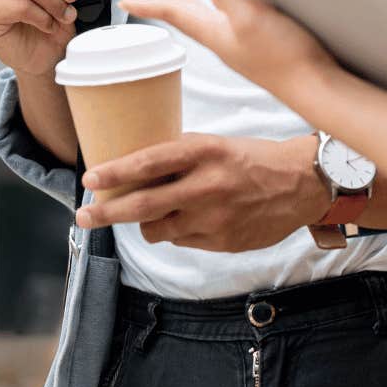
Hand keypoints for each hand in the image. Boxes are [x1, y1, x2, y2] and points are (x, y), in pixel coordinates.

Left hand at [74, 133, 330, 250]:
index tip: (90, 179)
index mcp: (204, 151)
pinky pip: (182, 241)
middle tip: (83, 215)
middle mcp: (206, 185)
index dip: (115, 172)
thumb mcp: (217, 144)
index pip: (148, 163)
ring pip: (157, 229)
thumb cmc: (255, 159)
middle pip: (142, 205)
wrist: (302, 184)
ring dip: (145, 224)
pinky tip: (190, 220)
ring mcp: (214, 217)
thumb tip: (136, 166)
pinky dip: (177, 232)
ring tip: (150, 214)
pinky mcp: (222, 242)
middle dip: (106, 212)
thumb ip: (181, 155)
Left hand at [118, 0, 335, 97]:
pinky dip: (215, 10)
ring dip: (188, 4)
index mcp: (216, 32)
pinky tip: (226, 6)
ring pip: (205, 19)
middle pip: (185, 17)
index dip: (149, 4)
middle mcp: (224, 39)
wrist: (318, 89)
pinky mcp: (260, 46)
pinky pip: (226, 23)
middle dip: (162, 5)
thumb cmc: (284, 57)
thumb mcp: (248, 15)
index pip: (174, 15)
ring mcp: (242, 44)